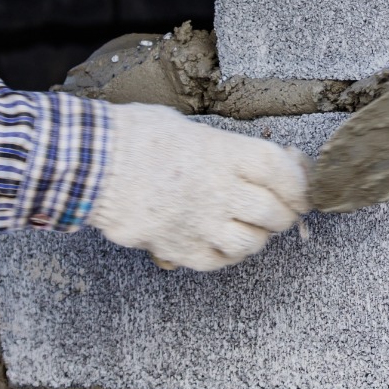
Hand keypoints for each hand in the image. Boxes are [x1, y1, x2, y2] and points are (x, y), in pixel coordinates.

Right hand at [88, 103, 309, 270]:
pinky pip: (219, 261)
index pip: (282, 172)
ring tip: (250, 226)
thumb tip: (262, 161)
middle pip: (275, 212)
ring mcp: (199, 223)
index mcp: (222, 154)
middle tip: (282, 210)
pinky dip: (228, 254)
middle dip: (286, 213)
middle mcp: (217, 191)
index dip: (300, 182)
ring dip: (259, 237)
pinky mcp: (179, 248)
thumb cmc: (134, 136)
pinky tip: (222, 241)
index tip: (301, 187)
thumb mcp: (188, 127)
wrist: (87, 164)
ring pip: (252, 243)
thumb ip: (225, 149)